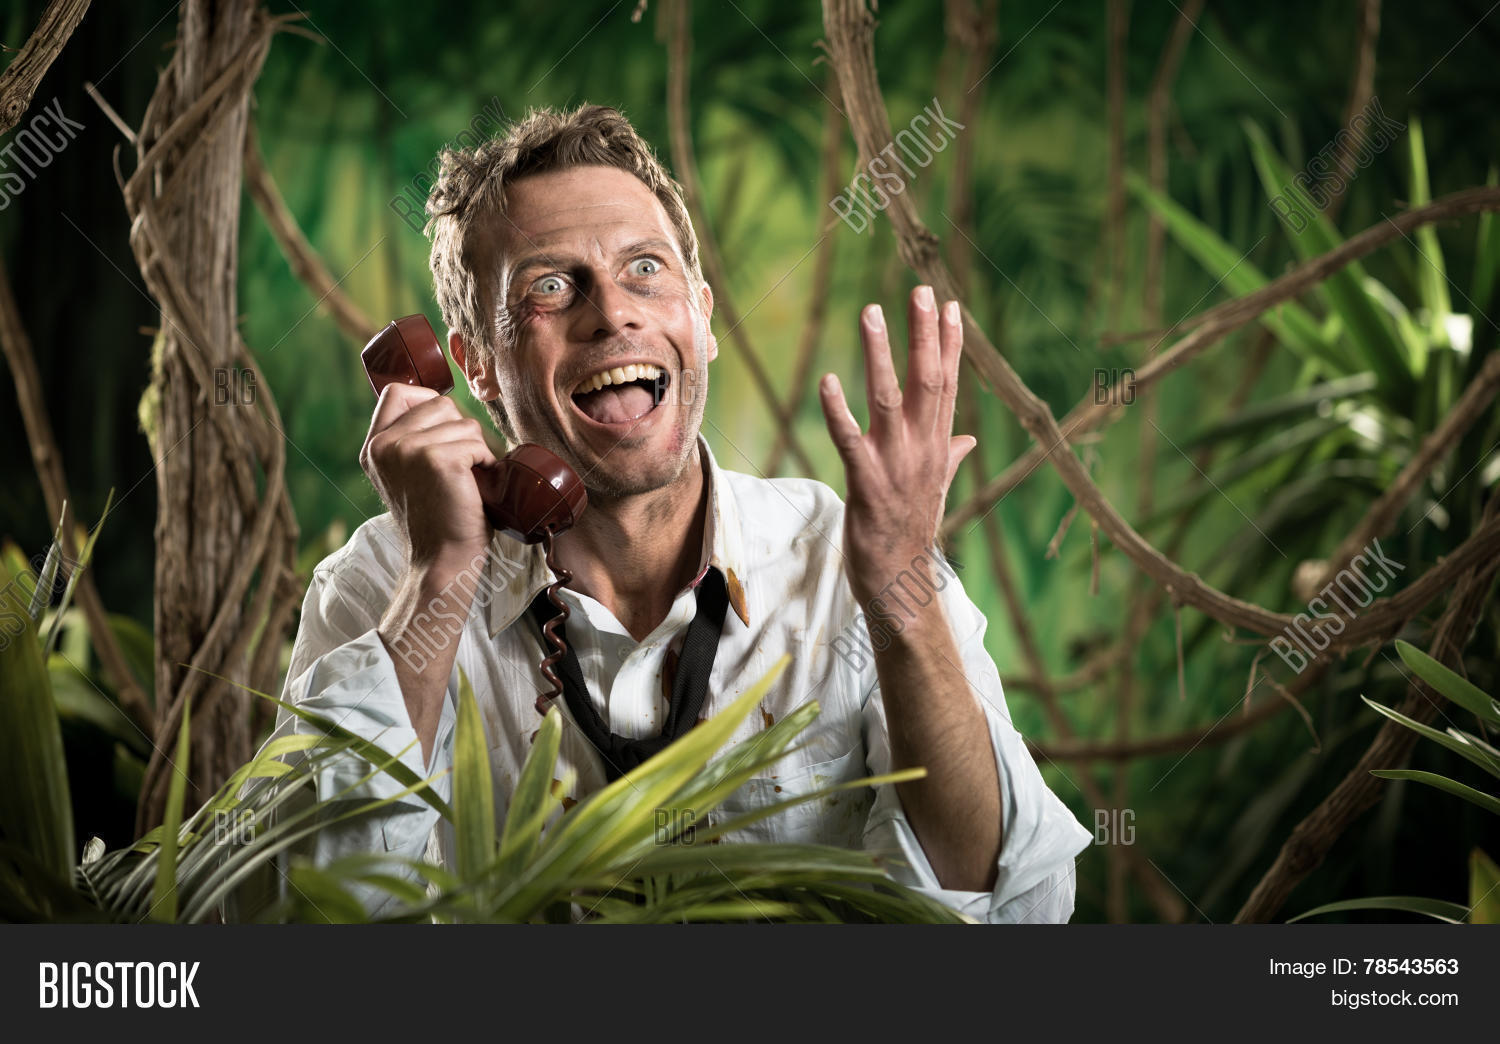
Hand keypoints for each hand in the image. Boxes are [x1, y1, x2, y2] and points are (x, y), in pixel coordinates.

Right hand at [360, 383, 498, 568]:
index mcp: (374, 446)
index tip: (444, 429)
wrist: (441, 560)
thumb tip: (444, 402)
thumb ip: (411, 441)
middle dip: (461, 431)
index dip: (429, 400)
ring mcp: (408, 450)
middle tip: (461, 467)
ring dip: (477, 449)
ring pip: (464, 422)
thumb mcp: (407, 474)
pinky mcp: (437, 460)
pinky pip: (477, 442)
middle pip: (441, 403)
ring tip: (468, 480)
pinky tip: (477, 486)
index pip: (398, 391)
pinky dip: (486, 462)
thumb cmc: (437, 519)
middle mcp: (385, 445)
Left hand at [818, 285, 974, 605]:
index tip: (949, 305)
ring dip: (880, 355)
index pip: (948, 384)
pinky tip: (826, 380)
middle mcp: (922, 449)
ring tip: (871, 313)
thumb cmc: (913, 532)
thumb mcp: (938, 489)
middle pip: (928, 382)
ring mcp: (896, 466)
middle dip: (924, 335)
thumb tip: (967, 439)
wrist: (901, 582)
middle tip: (920, 290)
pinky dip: (837, 411)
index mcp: (938, 446)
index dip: (949, 344)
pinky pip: (850, 441)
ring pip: (889, 400)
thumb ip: (951, 457)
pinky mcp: (867, 484)